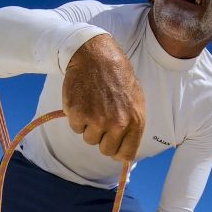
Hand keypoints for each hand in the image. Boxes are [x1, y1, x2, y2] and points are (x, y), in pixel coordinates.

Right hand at [62, 34, 145, 161]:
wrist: (96, 56)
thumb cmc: (117, 77)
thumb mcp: (135, 101)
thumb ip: (132, 126)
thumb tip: (125, 151)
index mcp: (135, 121)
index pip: (126, 155)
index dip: (118, 152)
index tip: (113, 145)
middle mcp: (117, 123)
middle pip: (105, 150)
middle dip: (102, 138)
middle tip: (101, 119)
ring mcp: (96, 119)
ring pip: (88, 139)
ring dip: (88, 126)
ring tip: (93, 104)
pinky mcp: (78, 114)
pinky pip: (75, 128)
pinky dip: (76, 117)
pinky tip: (83, 99)